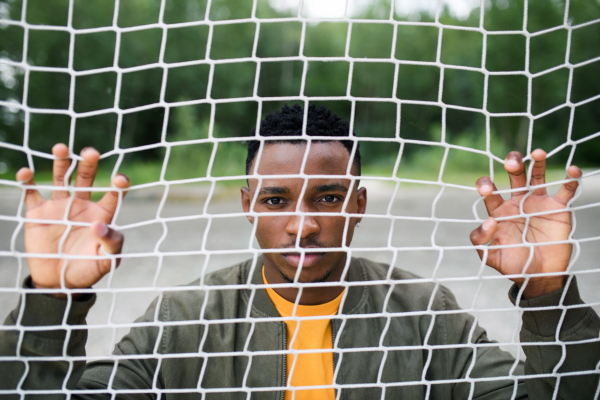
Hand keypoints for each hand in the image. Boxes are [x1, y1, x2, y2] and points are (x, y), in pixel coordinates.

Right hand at [17, 144, 129, 297]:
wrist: (59, 282)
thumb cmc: (88, 270)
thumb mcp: (106, 261)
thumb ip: (110, 244)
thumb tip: (99, 225)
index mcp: (101, 214)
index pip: (113, 194)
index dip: (118, 184)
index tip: (121, 179)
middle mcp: (81, 205)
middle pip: (86, 178)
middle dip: (89, 163)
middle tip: (91, 152)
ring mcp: (59, 206)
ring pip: (61, 178)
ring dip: (61, 162)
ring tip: (61, 148)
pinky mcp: (38, 213)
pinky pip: (31, 193)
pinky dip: (28, 181)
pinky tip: (26, 172)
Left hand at [470, 149, 581, 298]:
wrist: (539, 276)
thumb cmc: (512, 264)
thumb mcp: (490, 255)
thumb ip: (481, 239)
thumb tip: (489, 221)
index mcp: (498, 210)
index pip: (489, 191)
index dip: (486, 185)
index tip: (487, 189)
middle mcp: (517, 202)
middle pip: (514, 176)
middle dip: (512, 165)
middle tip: (512, 162)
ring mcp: (538, 203)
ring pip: (537, 176)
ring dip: (536, 163)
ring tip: (536, 153)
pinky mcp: (558, 208)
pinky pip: (566, 190)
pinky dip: (570, 178)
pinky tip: (572, 170)